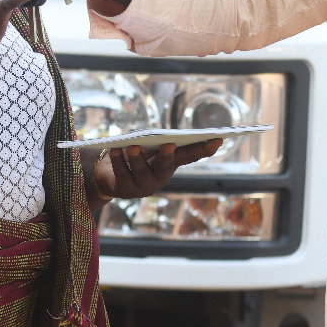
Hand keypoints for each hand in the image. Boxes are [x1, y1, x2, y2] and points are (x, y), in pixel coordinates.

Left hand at [83, 139, 225, 207]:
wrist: (109, 177)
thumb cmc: (133, 156)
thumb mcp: (147, 147)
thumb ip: (155, 142)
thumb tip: (160, 136)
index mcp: (170, 164)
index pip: (190, 156)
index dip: (204, 148)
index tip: (218, 139)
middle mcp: (160, 177)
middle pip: (166, 166)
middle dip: (167, 156)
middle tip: (169, 145)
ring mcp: (143, 186)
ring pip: (142, 172)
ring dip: (137, 158)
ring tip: (132, 146)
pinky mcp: (126, 190)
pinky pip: (122, 174)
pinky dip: (118, 161)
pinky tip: (115, 150)